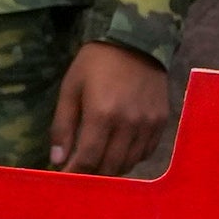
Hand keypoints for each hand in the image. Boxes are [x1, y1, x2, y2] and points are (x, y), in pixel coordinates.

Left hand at [47, 41, 172, 174]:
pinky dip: (131, 159)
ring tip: (98, 165)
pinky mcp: (161, 122)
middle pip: (109, 167)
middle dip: (92, 175)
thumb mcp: (71, 87)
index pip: (87, 159)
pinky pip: (146, 153)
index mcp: (102, 114)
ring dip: (111, 169)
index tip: (64, 178)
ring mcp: (148, 124)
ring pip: (129, 163)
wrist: (138, 40)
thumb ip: (63, 125)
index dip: (74, 174)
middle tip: (80, 173)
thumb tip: (57, 160)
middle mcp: (128, 124)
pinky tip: (119, 152)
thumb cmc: (97, 62)